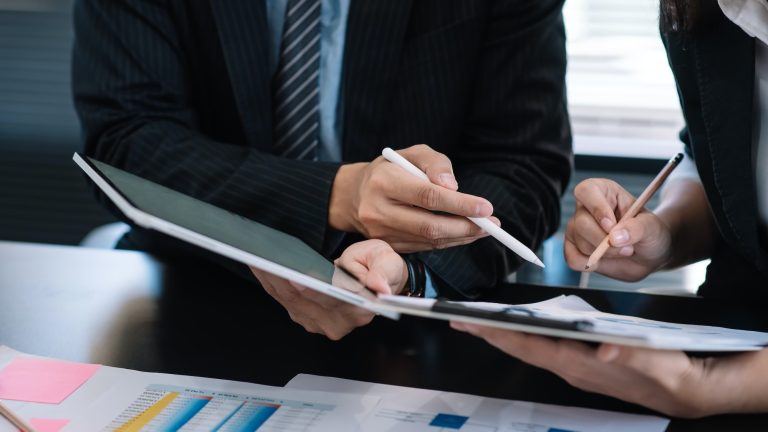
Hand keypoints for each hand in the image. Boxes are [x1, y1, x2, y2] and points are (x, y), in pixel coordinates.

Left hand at [249, 240, 406, 339]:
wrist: (376, 279)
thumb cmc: (380, 267)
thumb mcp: (388, 261)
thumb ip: (384, 273)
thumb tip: (380, 288)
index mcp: (359, 309)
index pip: (331, 300)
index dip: (311, 289)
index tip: (293, 276)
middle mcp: (339, 322)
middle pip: (302, 300)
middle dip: (281, 277)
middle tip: (264, 257)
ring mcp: (321, 323)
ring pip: (288, 300)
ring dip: (271, 278)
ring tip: (258, 256)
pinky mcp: (308, 318)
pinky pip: (284, 300)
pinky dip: (271, 282)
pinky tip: (262, 266)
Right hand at [329, 144, 498, 252]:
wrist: (355, 194)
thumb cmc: (391, 169)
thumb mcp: (412, 154)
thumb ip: (436, 164)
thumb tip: (454, 187)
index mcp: (383, 182)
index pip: (427, 196)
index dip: (459, 204)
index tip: (486, 207)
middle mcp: (378, 210)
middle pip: (428, 225)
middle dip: (465, 227)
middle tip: (491, 224)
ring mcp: (380, 233)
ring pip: (428, 241)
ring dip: (460, 237)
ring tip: (483, 229)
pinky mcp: (387, 246)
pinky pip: (423, 247)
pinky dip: (447, 242)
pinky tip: (463, 234)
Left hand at [450, 322, 767, 417]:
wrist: (686, 389)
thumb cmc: (667, 372)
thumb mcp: (653, 362)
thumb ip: (627, 357)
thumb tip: (602, 350)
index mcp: (579, 364)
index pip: (530, 345)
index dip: (498, 333)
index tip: (470, 322)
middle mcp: (570, 367)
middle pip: (520, 348)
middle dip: (488, 332)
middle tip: (456, 319)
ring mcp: (574, 366)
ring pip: (529, 348)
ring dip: (502, 335)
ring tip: (478, 321)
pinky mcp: (581, 363)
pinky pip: (543, 348)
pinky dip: (524, 337)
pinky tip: (518, 329)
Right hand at [564, 179, 671, 280]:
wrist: (648, 255)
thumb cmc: (649, 233)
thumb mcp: (651, 227)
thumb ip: (636, 228)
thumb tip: (614, 237)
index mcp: (603, 192)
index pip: (586, 191)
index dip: (597, 208)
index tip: (612, 225)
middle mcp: (586, 208)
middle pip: (580, 222)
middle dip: (603, 240)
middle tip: (628, 248)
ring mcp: (577, 229)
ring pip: (579, 243)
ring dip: (603, 254)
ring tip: (621, 251)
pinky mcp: (573, 249)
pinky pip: (573, 259)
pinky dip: (590, 264)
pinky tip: (604, 259)